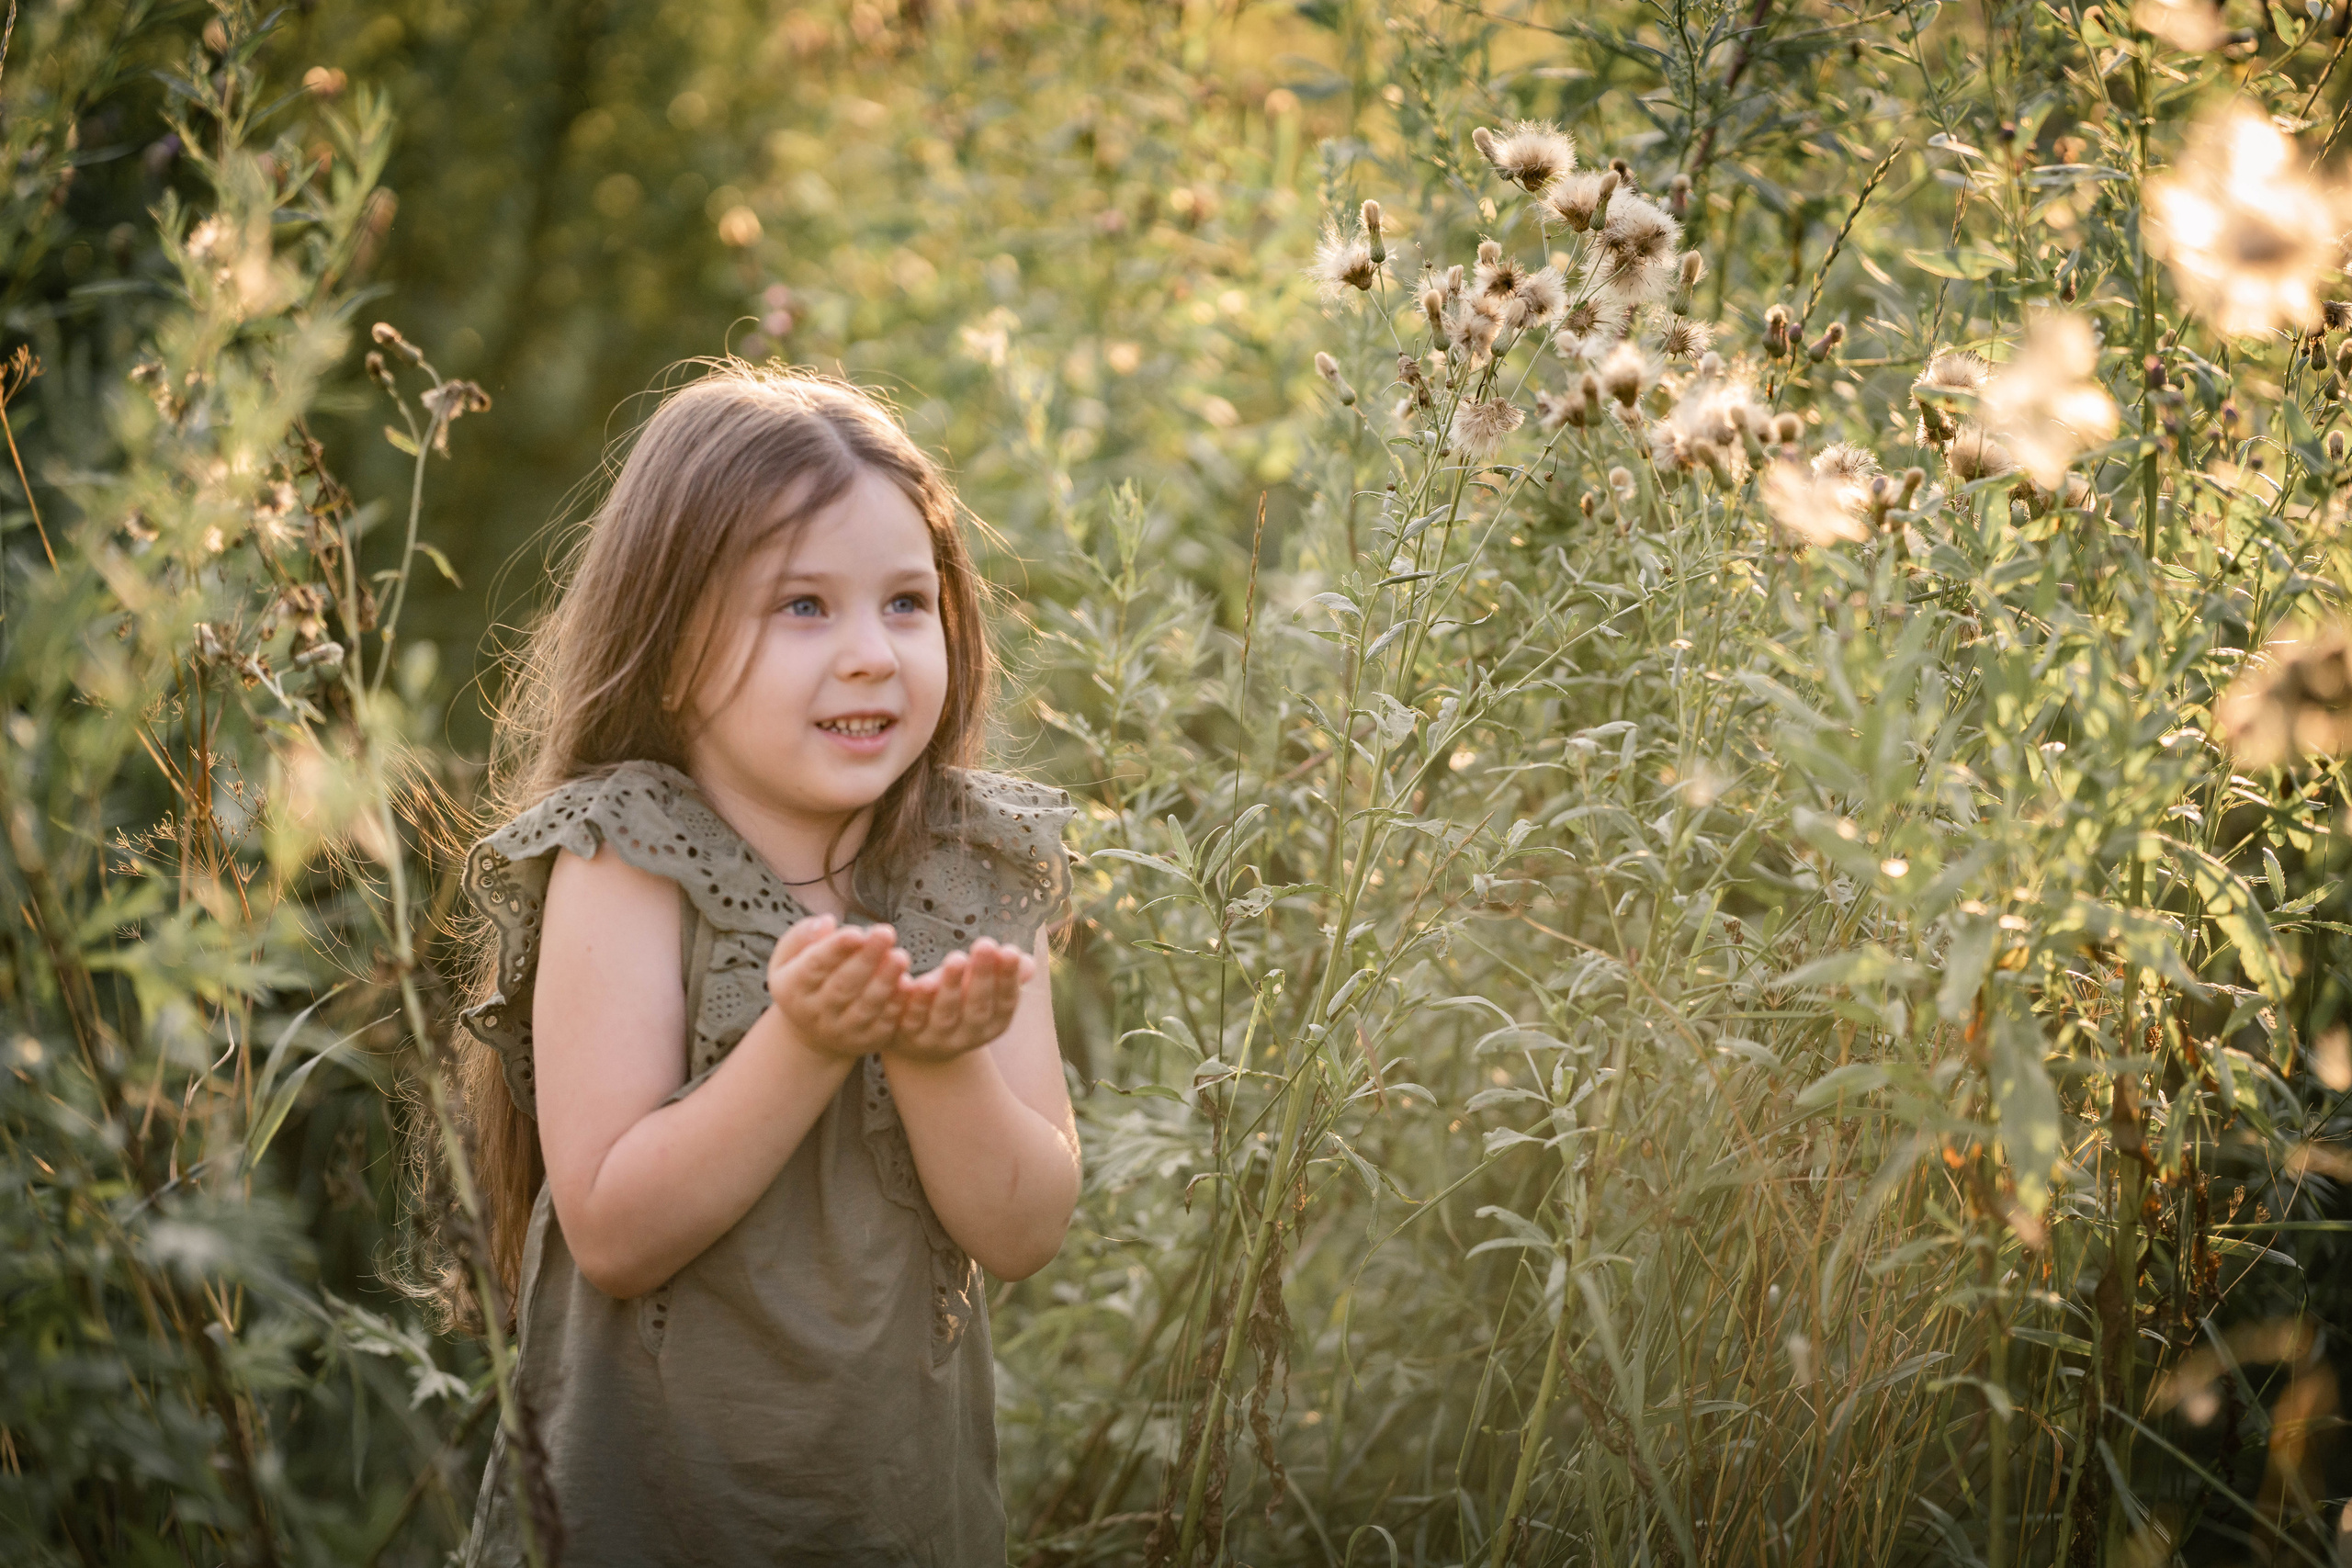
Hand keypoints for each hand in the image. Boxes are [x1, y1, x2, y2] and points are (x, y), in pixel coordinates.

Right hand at [766, 914, 911, 1059]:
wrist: (811, 1033)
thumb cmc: (805, 981)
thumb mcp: (788, 958)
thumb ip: (802, 936)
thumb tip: (827, 922)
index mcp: (793, 988)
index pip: (814, 966)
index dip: (835, 949)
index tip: (856, 932)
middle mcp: (815, 1013)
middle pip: (843, 986)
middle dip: (866, 959)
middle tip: (886, 933)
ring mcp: (841, 1030)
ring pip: (865, 1006)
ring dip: (885, 981)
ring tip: (900, 957)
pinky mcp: (866, 1041)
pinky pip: (884, 1022)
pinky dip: (897, 1004)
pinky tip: (909, 984)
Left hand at [884, 937, 1035, 1065]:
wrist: (923, 1043)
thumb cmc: (961, 1002)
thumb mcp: (984, 990)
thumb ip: (1003, 975)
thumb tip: (1027, 963)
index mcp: (993, 1024)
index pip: (1006, 1002)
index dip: (1008, 978)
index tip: (1010, 951)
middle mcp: (968, 1036)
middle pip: (977, 1007)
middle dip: (983, 975)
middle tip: (986, 944)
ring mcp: (937, 1038)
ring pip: (944, 1013)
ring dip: (950, 986)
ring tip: (956, 958)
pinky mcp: (907, 1036)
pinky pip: (909, 1017)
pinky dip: (913, 999)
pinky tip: (913, 979)